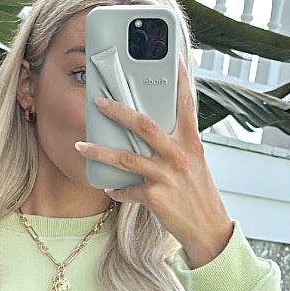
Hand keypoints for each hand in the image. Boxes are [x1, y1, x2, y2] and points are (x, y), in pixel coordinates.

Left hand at [75, 51, 234, 267]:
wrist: (209, 230)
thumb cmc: (197, 194)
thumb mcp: (193, 163)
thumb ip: (175, 144)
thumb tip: (148, 129)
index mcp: (191, 142)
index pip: (185, 104)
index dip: (180, 80)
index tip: (173, 59)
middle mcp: (180, 155)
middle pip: (144, 124)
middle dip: (118, 111)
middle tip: (98, 101)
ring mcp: (168, 176)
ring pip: (126, 158)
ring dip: (99, 152)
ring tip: (80, 147)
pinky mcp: (157, 198)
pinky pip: (127, 190)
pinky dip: (115, 189)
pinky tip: (109, 187)